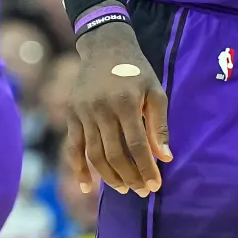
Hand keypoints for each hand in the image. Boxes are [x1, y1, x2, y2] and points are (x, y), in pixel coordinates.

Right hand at [65, 22, 171, 196]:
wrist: (105, 46)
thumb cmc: (135, 70)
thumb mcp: (155, 90)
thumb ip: (159, 124)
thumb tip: (165, 158)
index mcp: (125, 102)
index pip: (136, 144)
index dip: (146, 167)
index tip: (155, 185)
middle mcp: (102, 109)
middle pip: (114, 154)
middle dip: (130, 176)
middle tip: (142, 191)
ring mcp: (84, 112)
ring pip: (94, 154)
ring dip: (109, 177)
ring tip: (124, 188)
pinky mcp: (72, 115)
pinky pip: (73, 147)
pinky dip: (78, 169)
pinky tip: (88, 187)